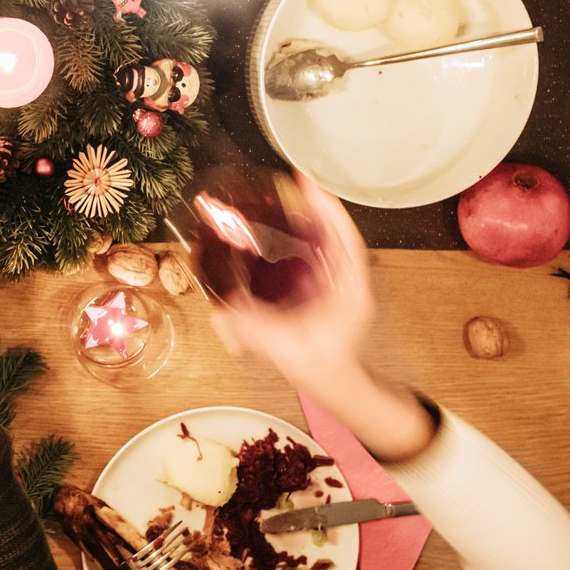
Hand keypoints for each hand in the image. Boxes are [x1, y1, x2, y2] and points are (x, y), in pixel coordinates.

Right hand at [206, 177, 431, 461]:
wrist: (340, 385)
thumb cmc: (321, 366)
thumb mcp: (283, 347)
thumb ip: (252, 329)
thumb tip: (221, 311)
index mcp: (348, 288)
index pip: (344, 239)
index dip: (326, 209)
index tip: (306, 183)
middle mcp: (347, 279)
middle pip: (335, 233)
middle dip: (314, 207)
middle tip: (292, 184)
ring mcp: (340, 282)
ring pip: (329, 241)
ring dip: (311, 219)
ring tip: (290, 200)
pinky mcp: (330, 287)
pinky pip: (319, 255)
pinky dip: (305, 238)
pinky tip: (285, 231)